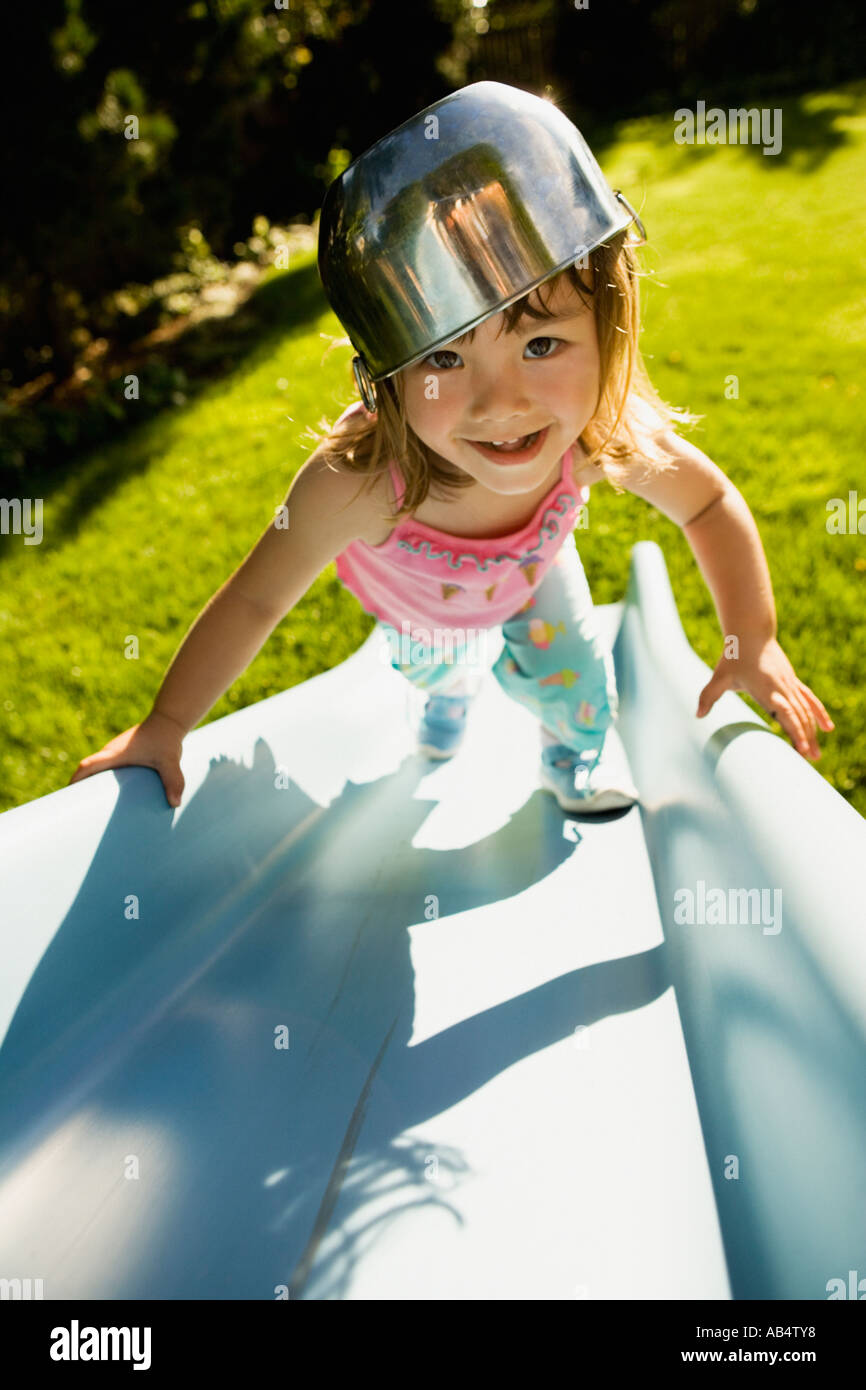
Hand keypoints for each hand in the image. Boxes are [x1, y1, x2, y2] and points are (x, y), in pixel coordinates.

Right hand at [67, 709, 185, 806]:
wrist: (168, 721)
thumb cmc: (166, 740)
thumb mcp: (170, 760)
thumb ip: (174, 780)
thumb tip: (175, 804)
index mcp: (115, 754)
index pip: (88, 765)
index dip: (76, 779)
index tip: (66, 794)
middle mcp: (110, 752)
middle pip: (86, 770)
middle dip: (77, 787)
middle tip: (72, 810)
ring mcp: (113, 752)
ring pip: (94, 769)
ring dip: (88, 784)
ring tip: (84, 809)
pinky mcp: (120, 755)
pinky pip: (104, 768)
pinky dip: (99, 780)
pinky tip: (104, 797)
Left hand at [696, 636, 834, 760]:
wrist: (751, 633)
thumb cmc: (733, 656)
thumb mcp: (719, 677)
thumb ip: (708, 696)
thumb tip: (698, 715)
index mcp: (766, 689)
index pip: (785, 713)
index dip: (795, 731)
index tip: (801, 749)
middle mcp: (782, 688)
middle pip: (799, 716)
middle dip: (806, 738)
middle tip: (811, 760)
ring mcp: (789, 684)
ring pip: (806, 711)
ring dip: (813, 732)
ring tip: (816, 755)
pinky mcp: (792, 681)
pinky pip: (809, 700)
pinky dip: (819, 713)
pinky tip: (827, 728)